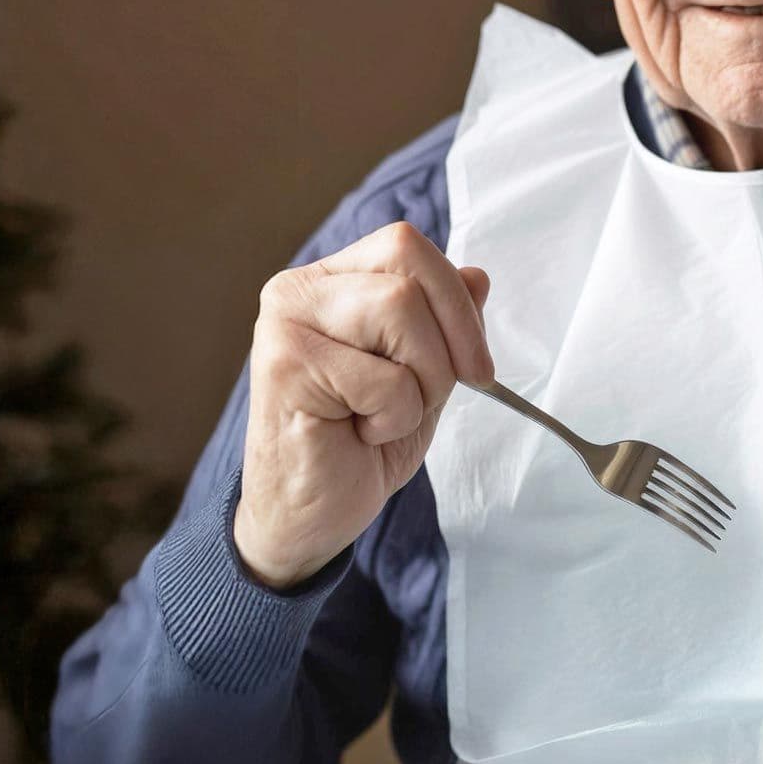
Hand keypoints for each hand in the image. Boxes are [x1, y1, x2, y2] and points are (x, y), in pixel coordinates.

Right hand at [234, 222, 493, 588]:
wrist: (309, 516)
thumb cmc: (358, 448)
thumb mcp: (421, 380)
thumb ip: (444, 327)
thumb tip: (476, 277)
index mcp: (332, 282)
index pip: (408, 247)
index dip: (456, 302)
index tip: (476, 366)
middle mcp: (300, 290)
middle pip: (409, 274)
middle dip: (447, 345)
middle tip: (429, 397)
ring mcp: (287, 323)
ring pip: (400, 310)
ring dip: (421, 382)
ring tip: (385, 415)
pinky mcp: (285, 365)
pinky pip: (384, 377)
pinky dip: (394, 418)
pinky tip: (359, 433)